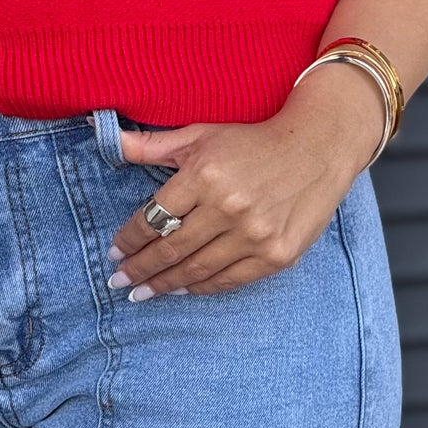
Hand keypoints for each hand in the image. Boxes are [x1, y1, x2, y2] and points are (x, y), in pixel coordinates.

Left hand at [105, 61, 386, 298]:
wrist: (316, 149)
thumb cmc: (252, 141)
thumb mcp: (201, 134)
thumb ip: (154, 145)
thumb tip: (111, 141)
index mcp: (204, 174)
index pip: (154, 217)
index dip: (130, 239)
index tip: (114, 252)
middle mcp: (228, 207)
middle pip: (171, 249)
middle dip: (139, 268)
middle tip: (118, 282)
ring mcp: (254, 235)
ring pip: (196, 270)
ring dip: (164, 285)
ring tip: (142, 293)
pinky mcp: (276, 256)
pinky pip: (228, 280)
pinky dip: (201, 288)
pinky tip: (182, 290)